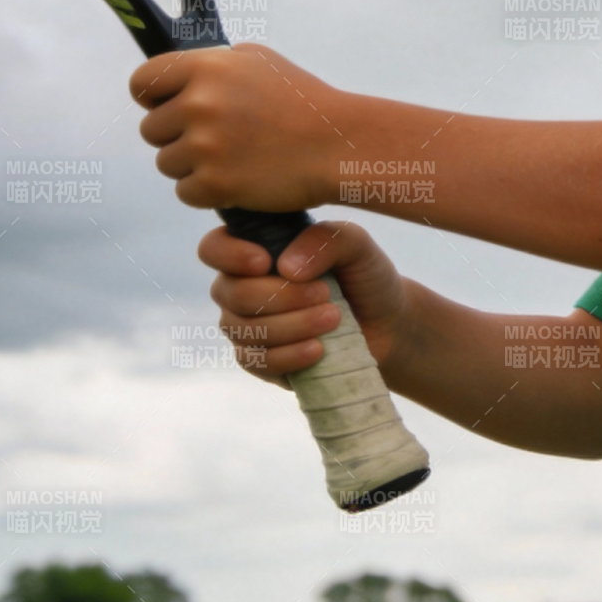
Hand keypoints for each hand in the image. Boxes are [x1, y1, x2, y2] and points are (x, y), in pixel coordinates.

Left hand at [131, 44, 345, 212]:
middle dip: (177, 135)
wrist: (336, 144)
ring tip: (232, 158)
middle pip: (151, 129)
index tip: (169, 106)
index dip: (153, 97)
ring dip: (192, 165)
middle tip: (216, 138)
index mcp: (206, 67)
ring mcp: (204, 146)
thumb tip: (179, 77)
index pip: (141, 82)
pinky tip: (238, 178)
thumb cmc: (302, 101)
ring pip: (167, 163)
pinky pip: (185, 192)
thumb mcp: (259, 60)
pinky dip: (207, 192)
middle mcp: (199, 104)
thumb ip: (214, 64)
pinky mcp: (214, 185)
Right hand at [199, 218, 411, 384]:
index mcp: (257, 247)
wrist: (387, 324)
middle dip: (278, 296)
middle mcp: (243, 285)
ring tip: (333, 318)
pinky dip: (287, 356)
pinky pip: (255, 361)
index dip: (229, 255)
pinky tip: (318, 350)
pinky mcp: (261, 361)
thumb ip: (325, 240)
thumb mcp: (356, 245)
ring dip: (289, 325)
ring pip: (241, 329)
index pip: (214, 247)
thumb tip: (286, 267)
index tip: (265, 261)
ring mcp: (248, 326)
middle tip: (325, 294)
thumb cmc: (364, 275)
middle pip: (229, 293)